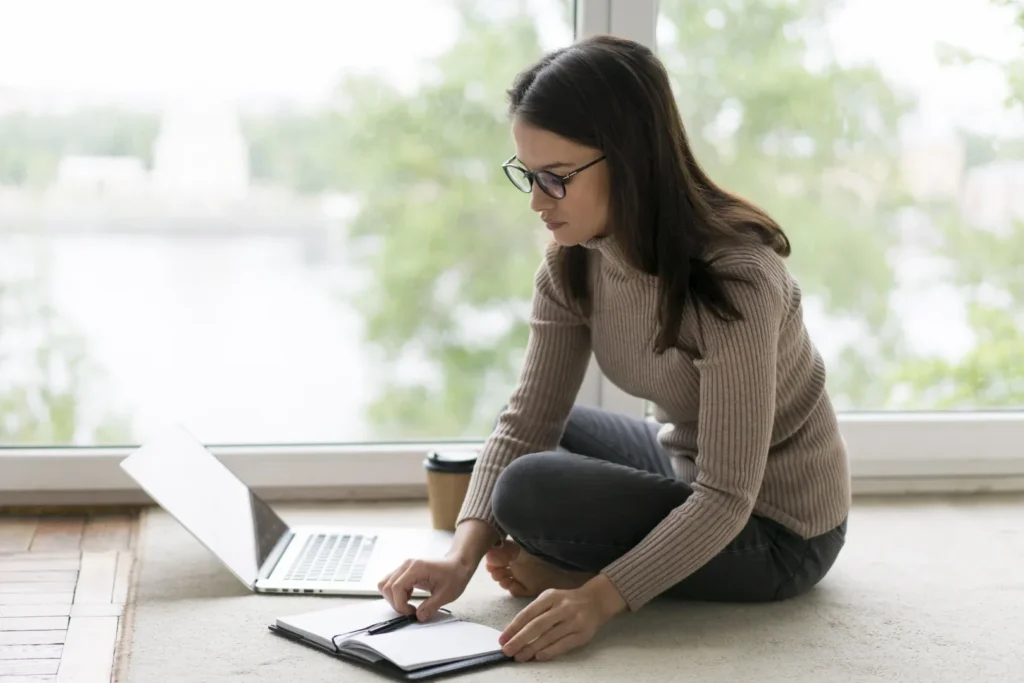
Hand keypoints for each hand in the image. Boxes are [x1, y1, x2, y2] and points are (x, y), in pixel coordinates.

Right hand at [377, 557, 473, 620]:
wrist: (458, 565)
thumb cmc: (454, 576)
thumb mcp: (446, 594)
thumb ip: (431, 606)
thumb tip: (419, 617)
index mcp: (417, 568)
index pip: (396, 587)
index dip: (400, 604)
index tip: (411, 613)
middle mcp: (407, 565)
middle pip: (387, 586)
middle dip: (396, 603)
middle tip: (410, 611)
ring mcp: (404, 567)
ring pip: (385, 584)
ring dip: (394, 598)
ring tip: (409, 604)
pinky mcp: (405, 571)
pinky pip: (392, 583)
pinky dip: (396, 594)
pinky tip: (409, 597)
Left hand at [498, 574, 627, 662]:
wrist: (596, 601)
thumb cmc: (566, 602)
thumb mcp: (551, 599)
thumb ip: (535, 612)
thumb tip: (513, 632)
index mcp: (551, 597)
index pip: (528, 613)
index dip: (514, 627)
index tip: (502, 639)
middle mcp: (562, 607)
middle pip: (537, 625)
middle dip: (520, 639)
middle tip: (507, 651)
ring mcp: (574, 620)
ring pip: (549, 636)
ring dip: (532, 648)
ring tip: (520, 657)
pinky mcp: (583, 634)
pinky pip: (564, 644)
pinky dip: (550, 651)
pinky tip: (539, 657)